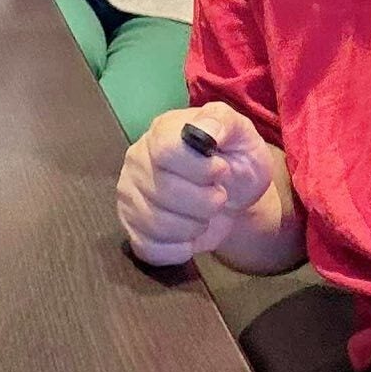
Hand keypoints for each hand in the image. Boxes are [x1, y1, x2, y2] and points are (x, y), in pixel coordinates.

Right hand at [116, 102, 273, 264]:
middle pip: (164, 191)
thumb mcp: (241, 133)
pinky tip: (190, 233)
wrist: (233, 195)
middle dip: (205, 201)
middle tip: (218, 195)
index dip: (200, 168)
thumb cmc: (234, 159)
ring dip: (195, 226)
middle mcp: (136, 161)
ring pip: (158, 224)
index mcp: (161, 132)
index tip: (221, 170)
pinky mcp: (132, 229)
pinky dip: (180, 248)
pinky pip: (151, 249)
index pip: (166, 151)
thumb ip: (223, 122)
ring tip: (205, 213)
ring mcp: (129, 196)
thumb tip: (206, 131)